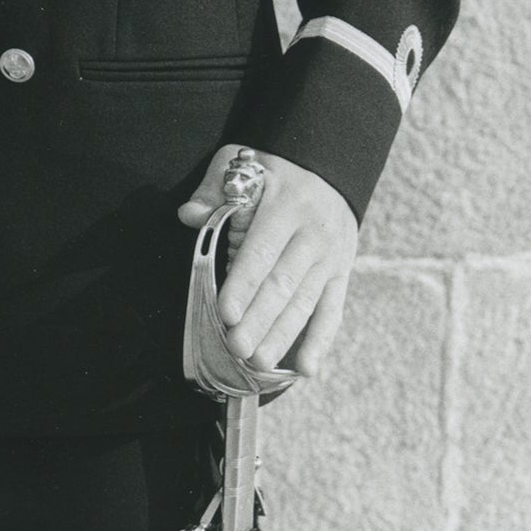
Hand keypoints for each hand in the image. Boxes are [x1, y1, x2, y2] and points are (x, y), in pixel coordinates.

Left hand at [178, 144, 357, 376]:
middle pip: (283, 283)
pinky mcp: (341, 273)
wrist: (329, 164)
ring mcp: (331, 257)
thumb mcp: (241, 162)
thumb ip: (214, 188)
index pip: (261, 251)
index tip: (226, 312)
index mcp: (286, 205)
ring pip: (305, 302)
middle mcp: (313, 234)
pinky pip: (332, 311)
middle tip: (237, 347)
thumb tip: (188, 215)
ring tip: (260, 362)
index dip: (243, 283)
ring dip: (282, 336)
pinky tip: (305, 368)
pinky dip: (320, 342)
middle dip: (259, 319)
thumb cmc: (274, 168)